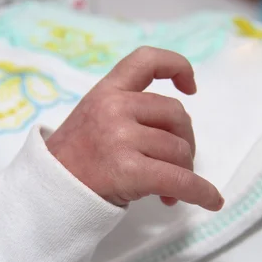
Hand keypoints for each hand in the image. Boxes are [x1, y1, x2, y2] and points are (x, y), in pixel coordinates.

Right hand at [46, 46, 223, 211]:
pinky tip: (211, 200)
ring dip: (183, 172)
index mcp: (106, 91)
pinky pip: (180, 180)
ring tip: (168, 190)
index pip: (146, 60)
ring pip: (179, 149)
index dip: (176, 66)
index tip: (190, 87)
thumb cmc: (76, 158)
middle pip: (177, 115)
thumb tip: (180, 134)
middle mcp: (114, 108)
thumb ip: (129, 111)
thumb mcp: (93, 116)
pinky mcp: (129, 171)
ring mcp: (121, 138)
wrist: (50, 190)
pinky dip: (201, 192)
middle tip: (177, 165)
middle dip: (185, 141)